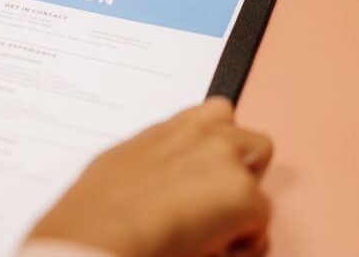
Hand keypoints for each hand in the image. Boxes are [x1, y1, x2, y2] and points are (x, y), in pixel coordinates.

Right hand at [27, 97, 272, 256]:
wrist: (104, 226)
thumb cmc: (96, 206)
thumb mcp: (119, 163)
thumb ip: (153, 159)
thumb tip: (155, 180)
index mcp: (174, 128)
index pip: (216, 115)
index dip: (218, 147)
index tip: (207, 172)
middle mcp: (204, 134)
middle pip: (252, 142)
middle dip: (243, 173)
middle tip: (217, 204)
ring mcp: (228, 161)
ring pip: (261, 182)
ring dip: (246, 205)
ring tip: (215, 232)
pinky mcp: (245, 194)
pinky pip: (261, 223)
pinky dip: (242, 241)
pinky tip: (211, 248)